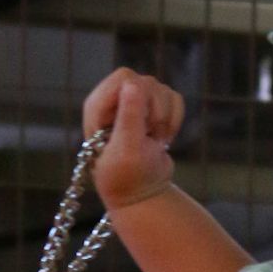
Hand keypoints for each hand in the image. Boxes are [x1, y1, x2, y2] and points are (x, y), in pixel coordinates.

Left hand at [82, 67, 182, 208]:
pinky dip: (174, 120)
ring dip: (165, 119)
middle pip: (145, 82)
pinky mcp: (154, 108)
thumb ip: (129, 116)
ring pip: (162, 89)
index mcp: (98, 106)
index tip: (142, 126)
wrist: (142, 193)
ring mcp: (135, 102)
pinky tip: (163, 138)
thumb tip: (134, 83)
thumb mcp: (127, 149)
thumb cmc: (127, 177)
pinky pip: (174, 98)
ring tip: (154, 142)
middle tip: (150, 134)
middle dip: (155, 109)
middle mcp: (114, 99)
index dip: (140, 98)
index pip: (125, 78)